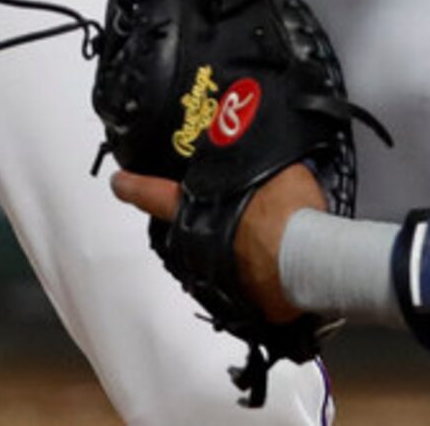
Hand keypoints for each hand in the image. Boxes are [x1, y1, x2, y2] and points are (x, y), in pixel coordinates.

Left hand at [111, 160, 325, 326]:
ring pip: (213, 258)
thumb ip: (253, 153)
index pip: (154, 193)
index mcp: (200, 209)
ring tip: (263, 235)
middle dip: (198, 221)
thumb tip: (252, 127)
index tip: (119, 183)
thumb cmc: (289, 210)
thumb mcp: (269, 163)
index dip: (134, 187)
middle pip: (186, 231)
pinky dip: (259, 273)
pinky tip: (279, 261)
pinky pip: (247, 283)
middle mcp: (201, 245)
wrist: (310, 258)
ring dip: (231, 248)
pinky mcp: (246, 301)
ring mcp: (221, 276)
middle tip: (215, 209)